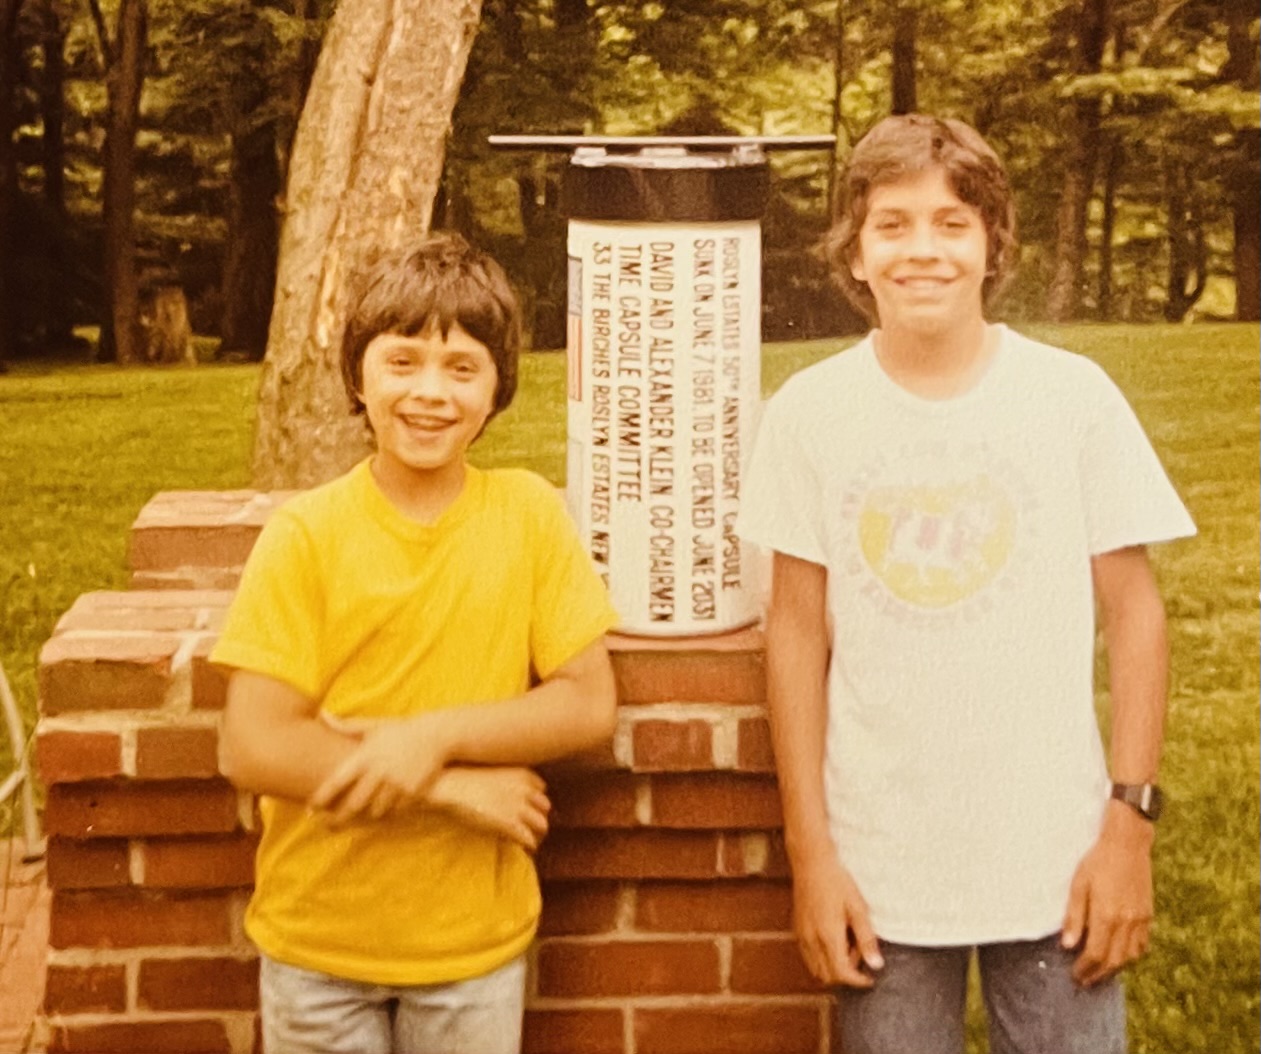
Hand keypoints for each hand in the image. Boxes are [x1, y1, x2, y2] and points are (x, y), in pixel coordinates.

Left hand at [308, 714, 449, 825]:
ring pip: (375, 811)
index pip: (336, 782)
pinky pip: (396, 811)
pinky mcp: (413, 792)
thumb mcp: (373, 726)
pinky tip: (381, 812)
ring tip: (357, 819)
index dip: (321, 798)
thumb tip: (321, 714)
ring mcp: (398, 784)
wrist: (436, 735)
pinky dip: (387, 813)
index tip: (310, 809)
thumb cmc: (400, 731)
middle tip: (328, 826)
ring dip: (365, 816)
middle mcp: (380, 772)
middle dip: (338, 819)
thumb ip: (346, 726)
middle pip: (353, 804)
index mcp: (366, 756)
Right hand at [428, 766, 550, 849]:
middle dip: (538, 818)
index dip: (533, 802)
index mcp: (523, 774)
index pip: (541, 790)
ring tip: (528, 843)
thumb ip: (508, 783)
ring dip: (536, 835)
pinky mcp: (510, 824)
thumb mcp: (493, 772)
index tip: (525, 810)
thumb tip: (507, 798)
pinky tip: (522, 851)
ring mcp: (519, 807)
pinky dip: (529, 848)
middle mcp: (526, 790)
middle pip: (545, 808)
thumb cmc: (464, 778)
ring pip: (542, 826)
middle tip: (529, 829)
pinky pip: (530, 840)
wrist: (450, 786)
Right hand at [792, 853, 883, 987]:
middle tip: (860, 954)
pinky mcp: (797, 929)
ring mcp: (802, 935)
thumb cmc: (837, 881)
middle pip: (828, 976)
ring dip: (833, 967)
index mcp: (828, 936)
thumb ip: (866, 938)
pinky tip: (833, 938)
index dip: (858, 981)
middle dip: (846, 974)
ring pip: (816, 969)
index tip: (871, 977)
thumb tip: (877, 965)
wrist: (812, 861)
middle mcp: (812, 940)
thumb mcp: (858, 908)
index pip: (842, 974)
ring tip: (847, 945)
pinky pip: (808, 956)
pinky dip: (821, 958)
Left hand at [1062, 803, 1154, 986]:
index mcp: (1107, 916)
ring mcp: (1140, 920)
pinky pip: (1142, 945)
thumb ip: (1074, 917)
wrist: (1128, 844)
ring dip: (1115, 969)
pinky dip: (1131, 956)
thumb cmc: (1098, 861)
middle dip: (1098, 974)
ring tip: (1100, 972)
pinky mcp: (1148, 915)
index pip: (1096, 954)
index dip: (1085, 969)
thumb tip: (1068, 945)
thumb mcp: (1078, 885)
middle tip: (1085, 980)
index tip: (1075, 975)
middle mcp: (1126, 922)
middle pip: (1114, 961)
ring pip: (1130, 957)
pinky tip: (1121, 955)